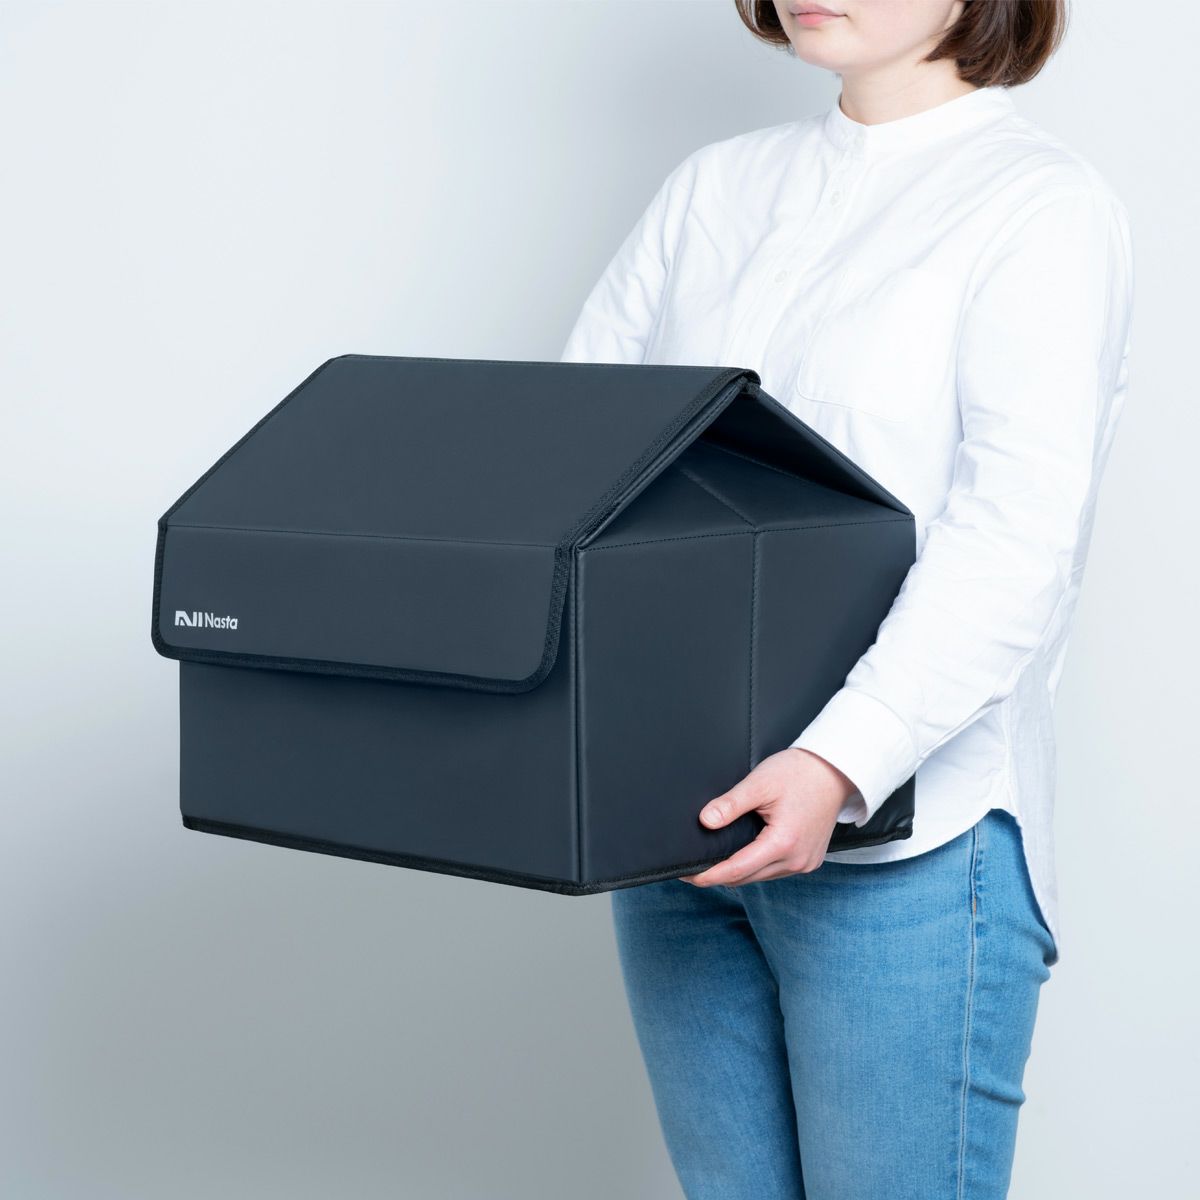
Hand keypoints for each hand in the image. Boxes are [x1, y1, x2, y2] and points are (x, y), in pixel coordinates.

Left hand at [679, 748, 858, 886]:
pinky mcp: (809, 860)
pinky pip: (775, 870)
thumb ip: (731, 804)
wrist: (834, 771)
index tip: (688, 875)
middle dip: (718, 875)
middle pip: (747, 877)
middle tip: (692, 868)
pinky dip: (756, 866)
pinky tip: (741, 855)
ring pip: (761, 876)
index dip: (709, 875)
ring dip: (738, 872)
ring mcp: (805, 862)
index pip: (737, 869)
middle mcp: (797, 860)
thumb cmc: (799, 773)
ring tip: (713, 862)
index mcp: (784, 843)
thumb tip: (706, 821)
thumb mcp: (760, 783)